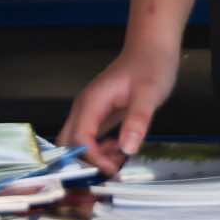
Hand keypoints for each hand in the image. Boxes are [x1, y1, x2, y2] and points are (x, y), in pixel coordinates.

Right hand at [57, 40, 181, 171]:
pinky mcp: (99, 115)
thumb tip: (127, 149)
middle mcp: (85, 108)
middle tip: (113, 168)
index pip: (78, 138)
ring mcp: (90, 112)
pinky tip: (120, 149)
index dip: (92, 157)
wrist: (151, 50)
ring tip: (121, 158)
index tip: (113, 169)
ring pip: (77, 142)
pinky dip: (101, 150)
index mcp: (91, 102)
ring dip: (94, 157)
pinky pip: (89, 139)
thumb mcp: (149, 94)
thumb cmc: (150, 67)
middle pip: (68, 142)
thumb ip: (137, 121)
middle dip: (86, 161)